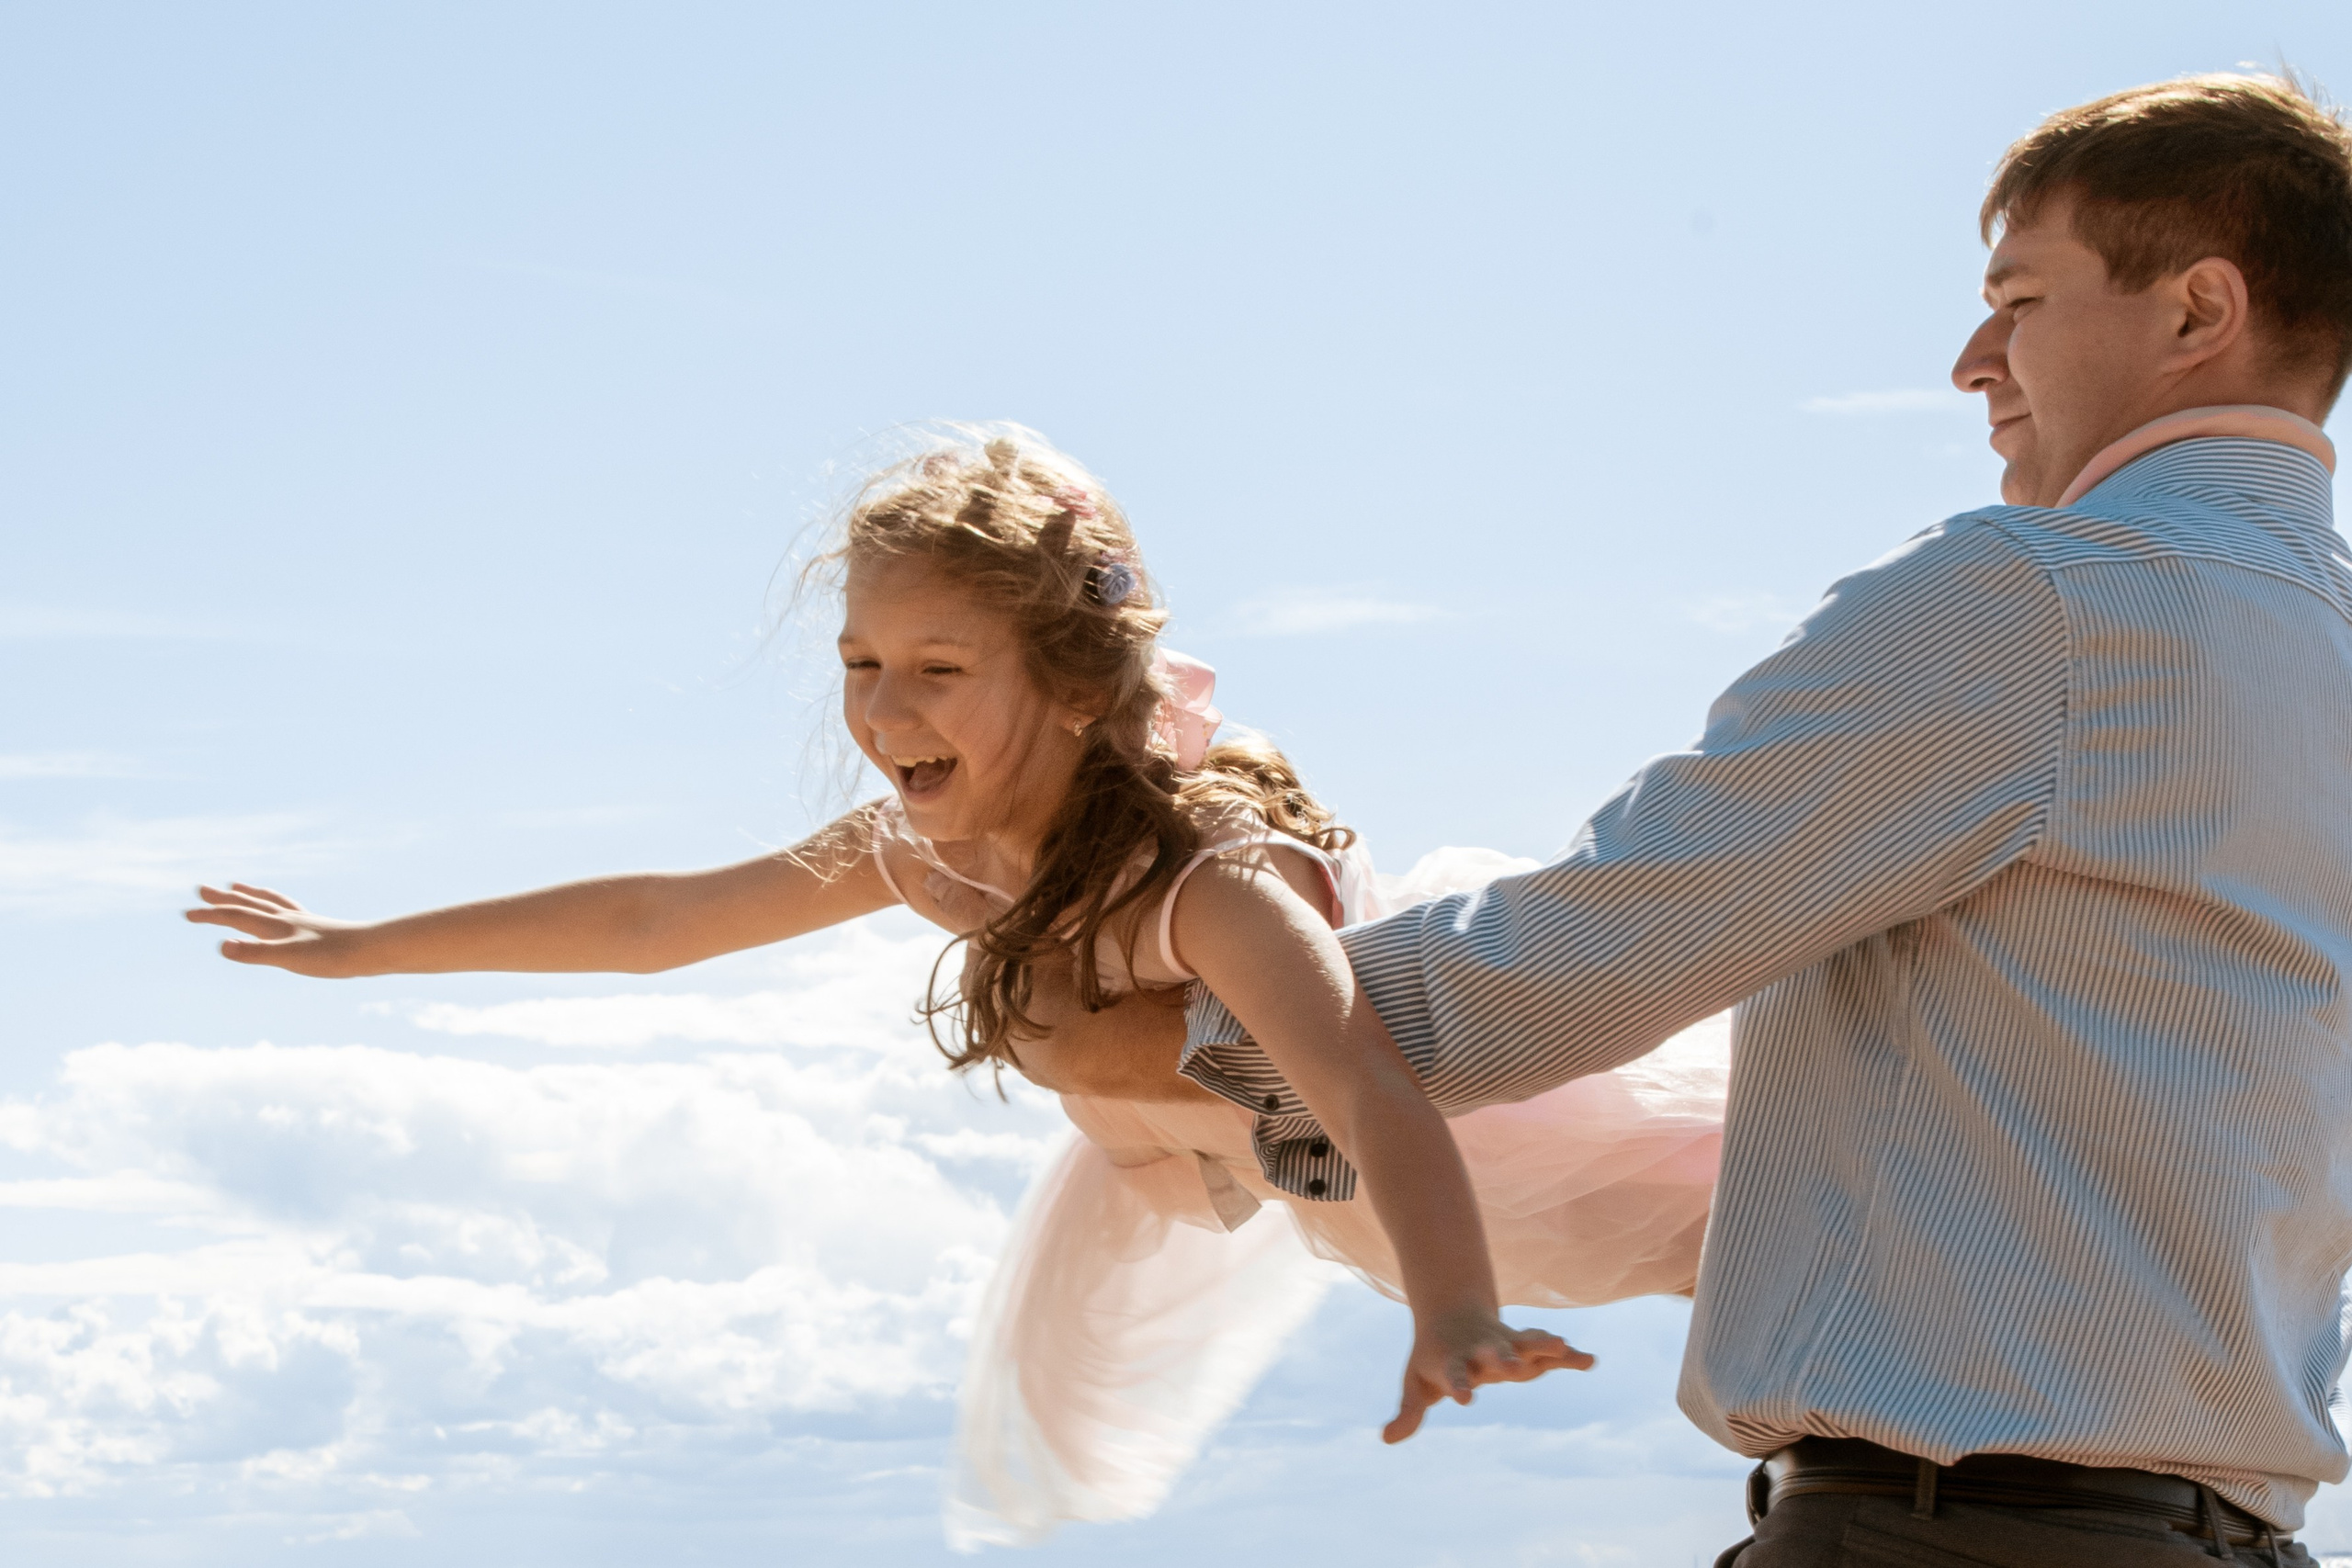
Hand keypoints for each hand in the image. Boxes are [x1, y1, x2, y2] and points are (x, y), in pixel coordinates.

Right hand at [183, 883, 372, 976]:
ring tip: (237, 886)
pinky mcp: (318, 927)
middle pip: (249, 903)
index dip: (210, 915)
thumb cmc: (331, 956)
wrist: (371, 950)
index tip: (186, 914)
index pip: (235, 916)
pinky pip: (290, 909)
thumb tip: (221, 946)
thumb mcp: (288, 958)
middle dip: (223, 898)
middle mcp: (287, 919)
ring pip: (269, 902)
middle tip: (201, 889)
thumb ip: (255, 953)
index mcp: (276, 926)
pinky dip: (278, 904)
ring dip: (249, 894)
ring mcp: (303, 921)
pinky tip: (283, 911)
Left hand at [1382, 1304, 1593, 1443]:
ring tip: (1564, 1346)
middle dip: (1503, 1359)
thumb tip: (1386, 1440)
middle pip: (1492, 1353)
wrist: (1451, 1313)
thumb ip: (1408, 1413)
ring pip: (1524, 1342)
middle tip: (1514, 1367)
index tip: (1463, 1398)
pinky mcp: (1524, 1343)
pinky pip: (1547, 1350)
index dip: (1458, 1385)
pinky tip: (1589, 1361)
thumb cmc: (1432, 1357)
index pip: (1454, 1374)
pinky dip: (1568, 1355)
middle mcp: (1480, 1349)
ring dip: (1542, 1345)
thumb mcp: (1416, 1385)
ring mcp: (1504, 1343)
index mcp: (1452, 1361)